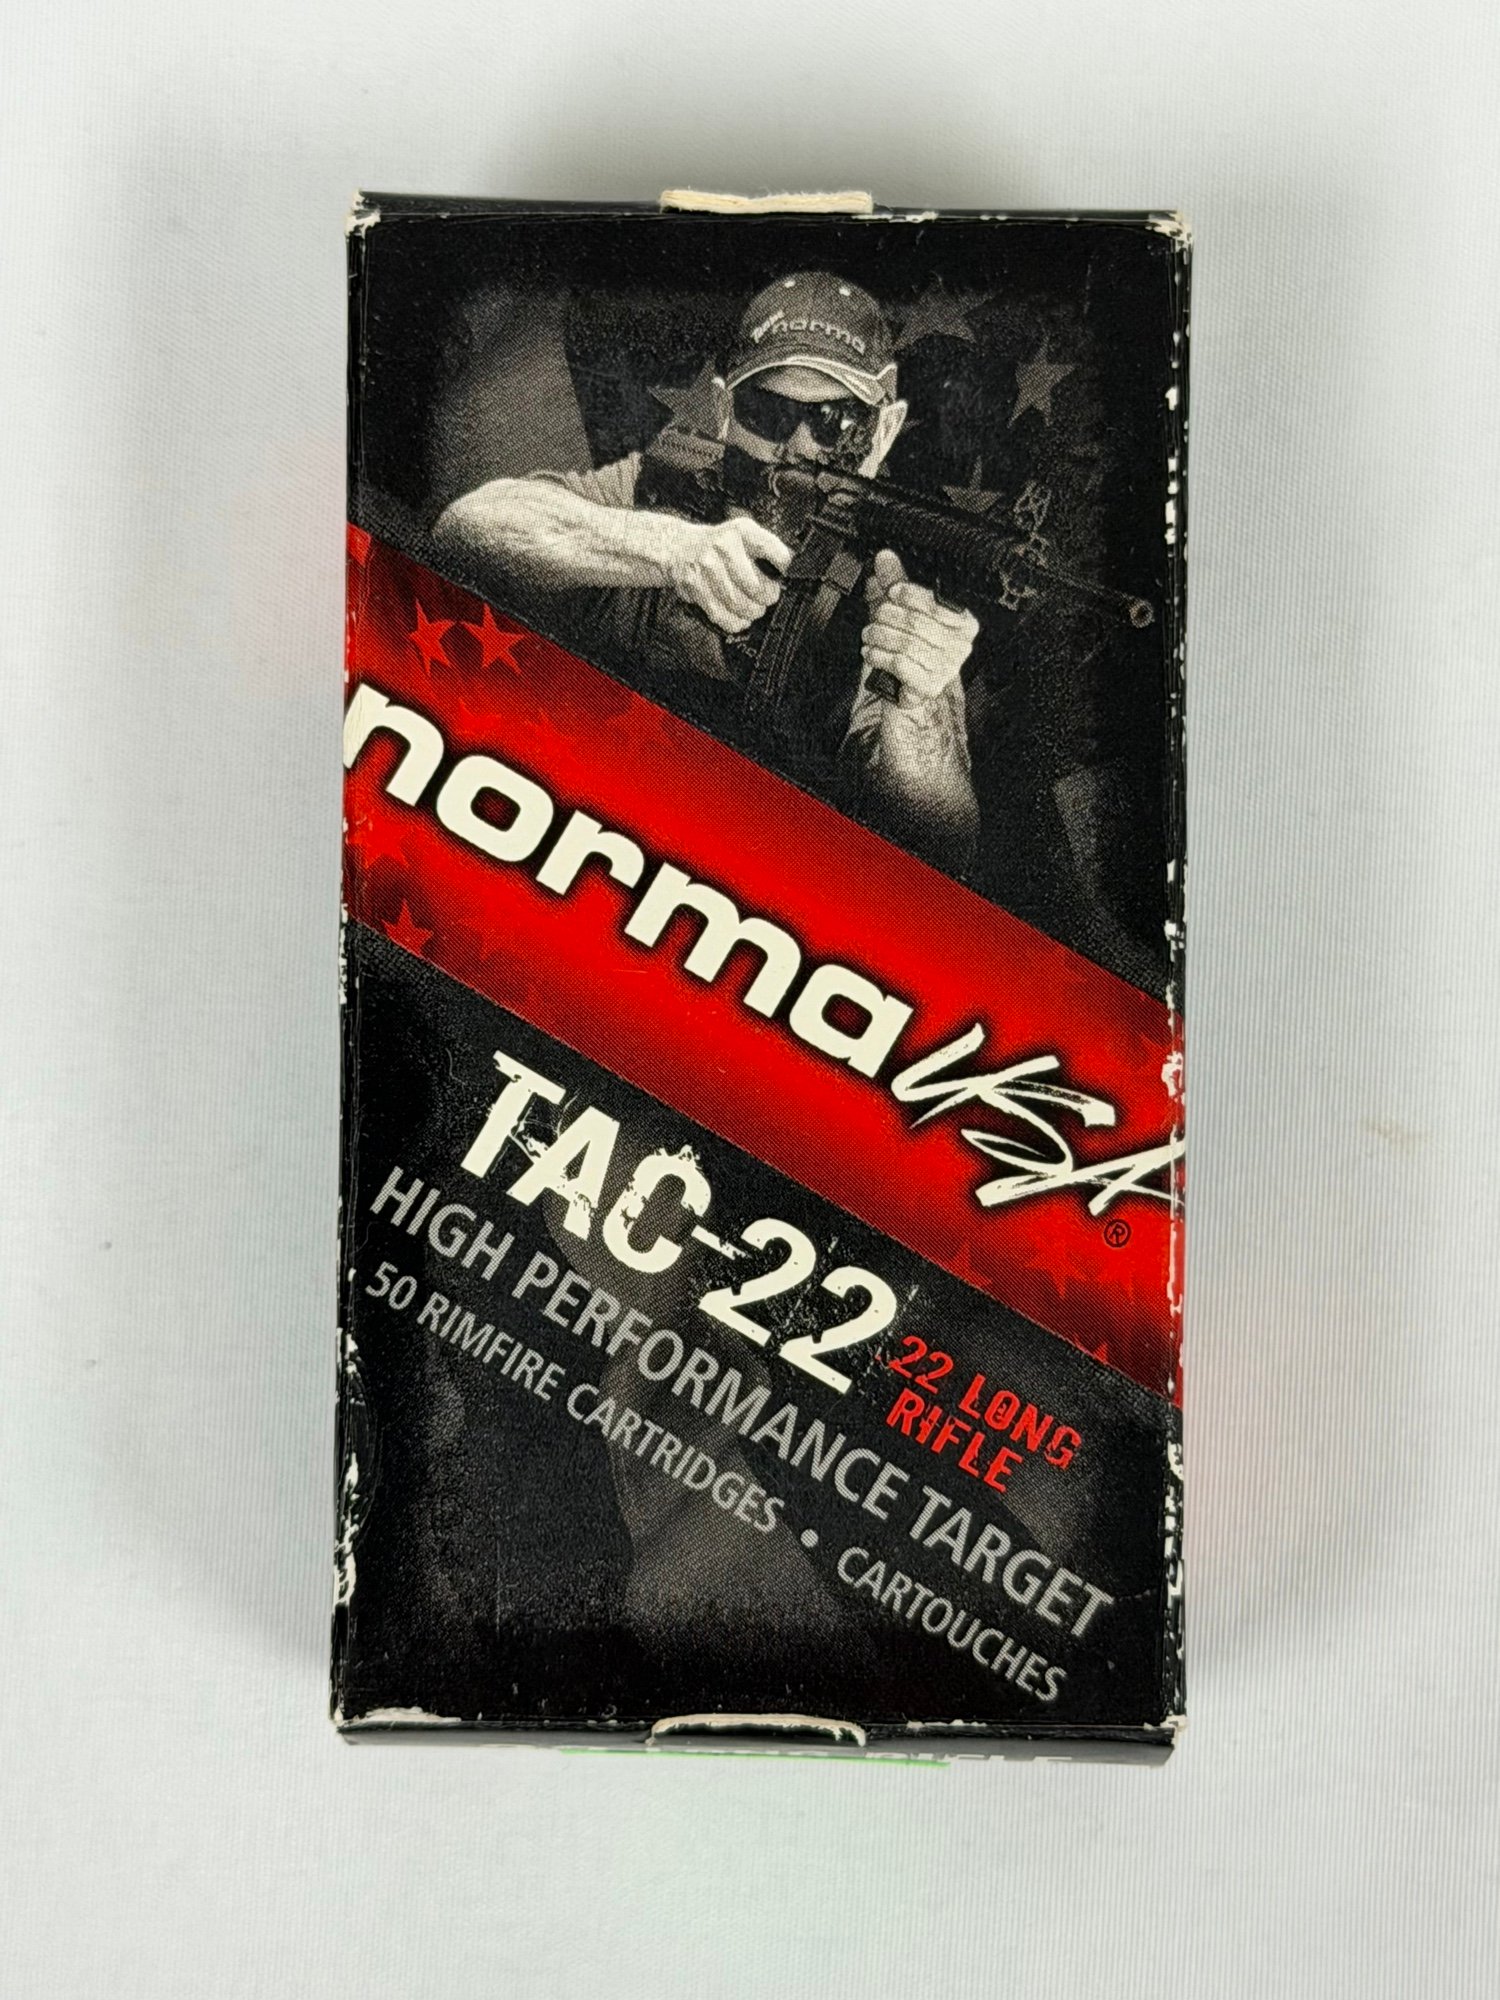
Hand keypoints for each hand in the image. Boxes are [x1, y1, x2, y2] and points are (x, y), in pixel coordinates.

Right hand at [663, 516, 791, 634]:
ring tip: (753, 609)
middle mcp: (724, 546)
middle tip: (767, 598)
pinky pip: (722, 614)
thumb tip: (786, 575)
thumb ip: (766, 550)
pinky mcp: (695, 586)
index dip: (784, 570)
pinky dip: (734, 621)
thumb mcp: (743, 535)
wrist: (678, 547)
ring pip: (740, 604)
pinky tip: (739, 618)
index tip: (783, 576)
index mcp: (742, 531)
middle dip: (767, 598)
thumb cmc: (718, 545)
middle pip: (757, 586)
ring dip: (751, 612)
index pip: (776, 554)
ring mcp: (707, 566)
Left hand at [862, 550, 977, 701]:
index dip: (912, 595)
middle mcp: (960, 646)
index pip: (938, 604)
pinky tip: (871, 652)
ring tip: (869, 634)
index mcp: (963, 622)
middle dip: (889, 616)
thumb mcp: (905, 609)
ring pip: (906, 643)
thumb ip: (897, 581)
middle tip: (876, 616)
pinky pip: (900, 664)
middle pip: (918, 623)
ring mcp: (946, 669)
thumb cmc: (912, 644)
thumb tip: (884, 557)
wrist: (908, 684)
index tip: (893, 591)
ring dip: (879, 636)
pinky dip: (880, 656)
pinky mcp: (929, 687)